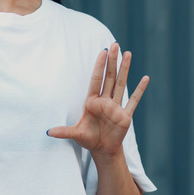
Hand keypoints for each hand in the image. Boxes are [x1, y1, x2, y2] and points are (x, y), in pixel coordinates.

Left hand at [48, 45, 148, 159]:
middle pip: (109, 77)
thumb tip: (48, 132)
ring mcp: (116, 107)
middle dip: (112, 61)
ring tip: (128, 53)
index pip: (95, 80)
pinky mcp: (126, 116)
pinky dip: (140, 90)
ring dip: (125, 69)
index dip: (99, 66)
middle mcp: (105, 101)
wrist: (102, 150)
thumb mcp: (76, 135)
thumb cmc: (88, 139)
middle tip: (115, 44)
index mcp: (92, 102)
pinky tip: (145, 78)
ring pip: (121, 84)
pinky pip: (134, 101)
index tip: (102, 52)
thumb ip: (64, 132)